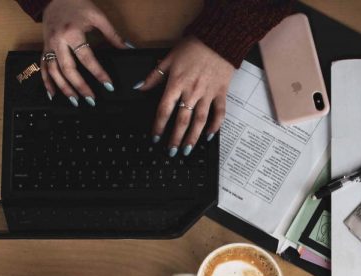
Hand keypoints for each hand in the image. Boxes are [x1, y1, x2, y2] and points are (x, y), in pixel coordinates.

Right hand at [40, 0, 131, 105]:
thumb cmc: (77, 4)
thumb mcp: (98, 17)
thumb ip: (113, 35)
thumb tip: (128, 48)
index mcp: (72, 33)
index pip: (87, 58)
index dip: (98, 73)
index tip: (108, 85)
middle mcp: (58, 41)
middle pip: (68, 68)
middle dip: (80, 86)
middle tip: (91, 99)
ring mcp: (49, 45)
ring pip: (54, 71)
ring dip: (64, 88)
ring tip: (75, 101)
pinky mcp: (44, 47)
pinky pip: (43, 66)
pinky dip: (46, 81)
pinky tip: (52, 94)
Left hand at [134, 36, 233, 155]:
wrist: (219, 38)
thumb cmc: (194, 46)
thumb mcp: (169, 58)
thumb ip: (154, 76)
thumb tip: (138, 87)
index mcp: (177, 83)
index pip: (165, 109)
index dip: (159, 126)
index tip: (156, 138)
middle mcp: (192, 92)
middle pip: (182, 120)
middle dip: (175, 138)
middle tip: (171, 152)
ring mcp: (208, 94)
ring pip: (200, 121)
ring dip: (193, 138)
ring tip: (187, 150)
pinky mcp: (221, 93)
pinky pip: (219, 113)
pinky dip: (215, 126)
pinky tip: (209, 136)